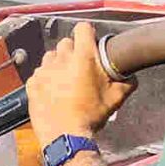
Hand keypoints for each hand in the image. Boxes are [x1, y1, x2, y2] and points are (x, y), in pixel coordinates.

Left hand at [25, 22, 132, 151]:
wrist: (65, 137)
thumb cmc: (90, 117)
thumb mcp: (115, 99)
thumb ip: (126, 82)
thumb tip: (131, 75)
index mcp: (83, 58)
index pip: (83, 28)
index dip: (88, 34)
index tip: (91, 42)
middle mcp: (61, 60)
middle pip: (66, 43)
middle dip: (73, 51)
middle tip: (80, 67)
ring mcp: (44, 71)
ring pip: (50, 57)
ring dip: (58, 63)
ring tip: (65, 79)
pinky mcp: (32, 84)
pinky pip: (39, 73)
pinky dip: (45, 78)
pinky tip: (53, 90)